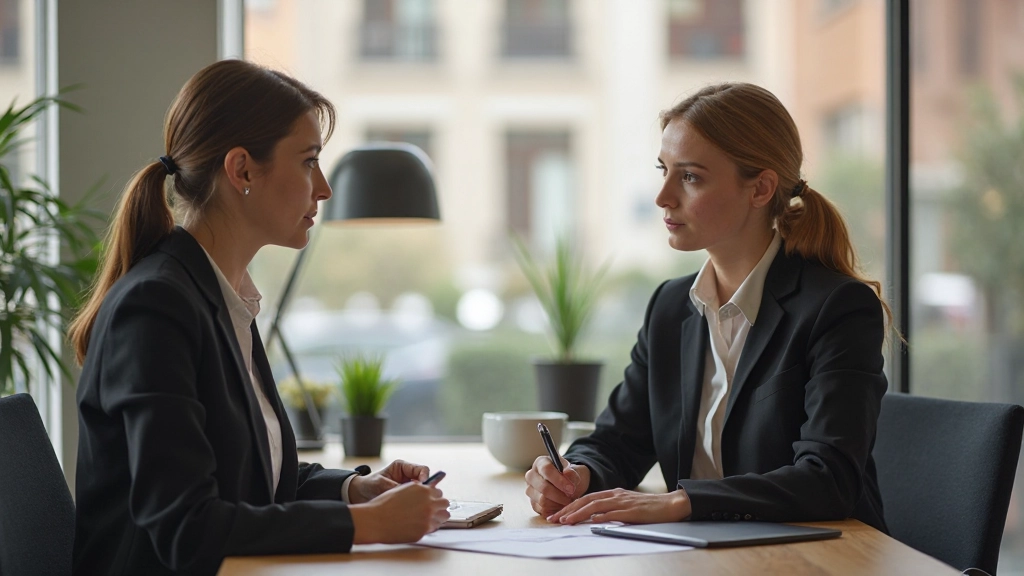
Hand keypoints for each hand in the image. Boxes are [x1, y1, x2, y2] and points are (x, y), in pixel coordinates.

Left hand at [348, 459, 429, 503]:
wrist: (359, 495)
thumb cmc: (369, 484)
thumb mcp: (380, 484)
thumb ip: (394, 486)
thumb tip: (406, 491)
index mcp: (403, 467)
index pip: (422, 469)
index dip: (425, 477)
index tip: (422, 485)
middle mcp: (408, 477)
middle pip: (425, 482)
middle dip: (425, 490)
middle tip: (423, 499)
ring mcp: (408, 488)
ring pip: (423, 493)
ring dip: (420, 500)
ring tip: (416, 507)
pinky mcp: (407, 499)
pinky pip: (416, 502)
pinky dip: (416, 506)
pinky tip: (412, 512)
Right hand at [349, 481, 449, 543]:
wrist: (375, 520)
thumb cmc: (385, 504)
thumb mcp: (403, 490)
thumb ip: (417, 491)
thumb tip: (427, 492)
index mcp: (423, 490)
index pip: (438, 492)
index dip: (433, 497)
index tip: (430, 500)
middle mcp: (429, 502)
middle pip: (445, 503)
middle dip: (439, 506)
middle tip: (431, 510)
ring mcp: (428, 517)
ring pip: (444, 516)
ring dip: (438, 517)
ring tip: (428, 518)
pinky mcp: (424, 530)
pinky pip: (434, 528)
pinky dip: (429, 527)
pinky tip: (419, 526)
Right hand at [524, 455, 589, 516]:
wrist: (567, 486)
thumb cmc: (568, 476)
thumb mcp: (574, 471)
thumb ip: (572, 473)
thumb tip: (567, 473)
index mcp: (540, 463)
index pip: (547, 470)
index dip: (559, 480)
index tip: (571, 488)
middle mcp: (531, 476)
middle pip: (543, 487)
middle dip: (560, 495)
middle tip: (571, 497)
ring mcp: (530, 490)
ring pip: (543, 500)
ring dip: (558, 503)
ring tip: (567, 500)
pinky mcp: (533, 503)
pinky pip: (543, 510)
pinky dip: (555, 509)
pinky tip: (561, 505)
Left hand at [546, 487, 690, 524]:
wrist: (670, 505)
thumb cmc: (648, 508)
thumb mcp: (626, 506)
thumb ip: (610, 510)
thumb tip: (593, 518)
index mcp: (613, 493)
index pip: (586, 498)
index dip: (570, 506)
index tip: (557, 515)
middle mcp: (615, 495)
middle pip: (585, 500)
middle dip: (567, 509)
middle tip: (553, 519)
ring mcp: (623, 502)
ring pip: (595, 506)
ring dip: (578, 513)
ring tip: (566, 521)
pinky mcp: (631, 511)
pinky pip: (613, 513)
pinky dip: (600, 517)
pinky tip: (590, 522)